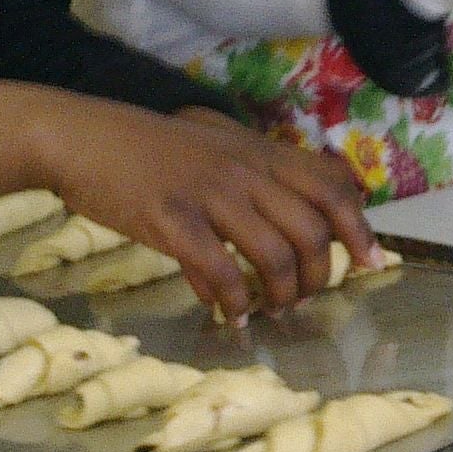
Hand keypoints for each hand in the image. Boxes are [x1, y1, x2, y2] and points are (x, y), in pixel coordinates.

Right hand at [29, 95, 372, 319]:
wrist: (81, 137)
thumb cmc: (147, 150)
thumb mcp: (214, 149)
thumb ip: (252, 184)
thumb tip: (282, 237)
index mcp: (259, 153)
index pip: (332, 186)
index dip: (359, 226)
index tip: (370, 261)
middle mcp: (244, 171)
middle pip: (312, 230)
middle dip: (319, 275)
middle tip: (302, 297)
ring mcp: (210, 194)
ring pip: (275, 255)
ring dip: (280, 295)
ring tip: (268, 310)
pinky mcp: (172, 219)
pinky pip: (219, 271)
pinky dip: (232, 301)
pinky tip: (228, 314)